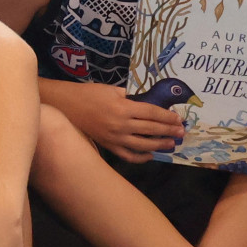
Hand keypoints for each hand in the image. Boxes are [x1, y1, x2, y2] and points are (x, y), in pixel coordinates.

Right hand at [64, 83, 183, 162]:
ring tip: (171, 144)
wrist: (65, 106)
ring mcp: (115, 138)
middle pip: (151, 129)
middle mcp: (122, 125)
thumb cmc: (88, 93)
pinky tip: (150, 154)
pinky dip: (141, 157)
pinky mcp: (108, 146)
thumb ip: (129, 97)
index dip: (167, 117)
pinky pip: (128, 155)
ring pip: (143, 145)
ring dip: (159, 145)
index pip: (152, 113)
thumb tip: (144, 104)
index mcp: (123, 108)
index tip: (178, 119)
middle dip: (168, 130)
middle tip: (181, 132)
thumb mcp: (111, 90)